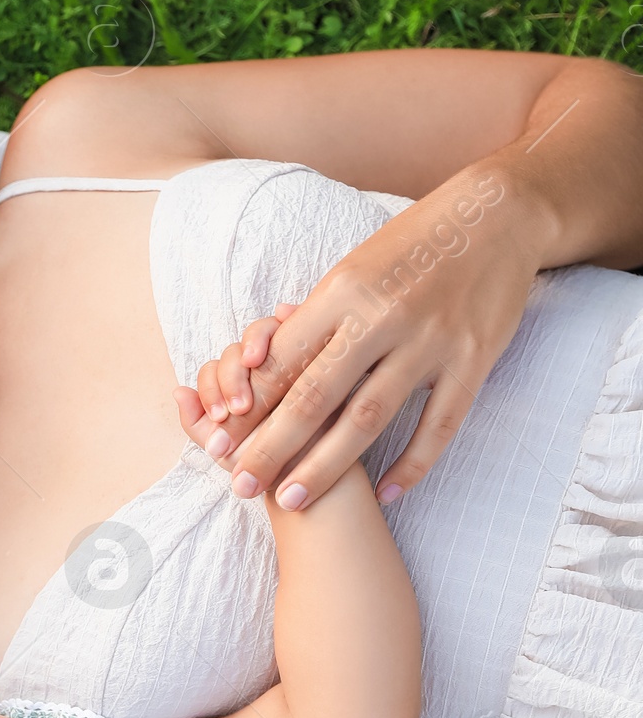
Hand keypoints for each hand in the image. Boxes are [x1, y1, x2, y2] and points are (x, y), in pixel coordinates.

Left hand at [173, 160, 545, 508]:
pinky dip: (411, 465)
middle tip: (238, 486)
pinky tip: (385, 494)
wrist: (498, 215)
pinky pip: (438, 426)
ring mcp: (430, 341)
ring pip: (367, 417)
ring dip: (325, 466)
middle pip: (314, 395)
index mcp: (343, 291)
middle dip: (270, 446)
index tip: (219, 443)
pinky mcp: (472, 360)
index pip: (282, 360)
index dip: (247, 406)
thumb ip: (316, 320)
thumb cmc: (411, 246)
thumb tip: (264, 369)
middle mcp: (382, 317)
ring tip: (291, 502)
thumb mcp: (353, 269)